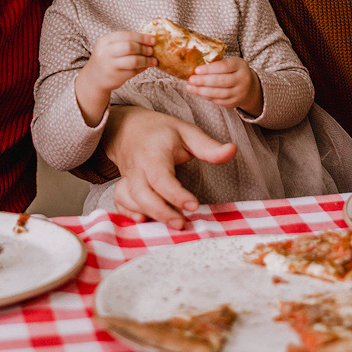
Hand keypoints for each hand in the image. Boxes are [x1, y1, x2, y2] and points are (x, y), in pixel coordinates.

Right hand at [73, 31, 156, 124]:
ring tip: (153, 61)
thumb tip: (149, 40)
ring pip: (133, 60)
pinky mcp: (115, 77)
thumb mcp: (110, 47)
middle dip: (143, 48)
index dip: (142, 37)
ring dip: (146, 60)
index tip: (153, 39)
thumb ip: (125, 42)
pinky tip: (145, 67)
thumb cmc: (106, 59)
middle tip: (151, 50)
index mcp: (105, 41)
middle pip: (130, 46)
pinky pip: (133, 71)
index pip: (127, 35)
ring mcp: (110, 65)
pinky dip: (142, 69)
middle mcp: (105, 52)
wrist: (94, 78)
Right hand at [104, 106, 236, 229]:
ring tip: (171, 224)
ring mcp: (127, 177)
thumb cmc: (161, 132)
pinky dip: (128, 213)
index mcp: (154, 152)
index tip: (194, 205)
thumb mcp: (187, 132)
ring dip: (147, 214)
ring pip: (128, 198)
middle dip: (159, 211)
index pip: (161, 176)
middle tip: (181, 224)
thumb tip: (232, 151)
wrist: (129, 128)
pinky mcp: (122, 186)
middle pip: (141, 192)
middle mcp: (137, 166)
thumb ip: (208, 146)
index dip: (175, 194)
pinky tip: (145, 221)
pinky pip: (120, 202)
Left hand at [187, 57, 261, 116]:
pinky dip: (205, 96)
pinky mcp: (233, 102)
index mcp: (240, 66)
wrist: (250, 87)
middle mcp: (242, 80)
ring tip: (190, 87)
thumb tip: (195, 66)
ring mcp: (238, 93)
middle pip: (221, 81)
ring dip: (201, 90)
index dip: (210, 68)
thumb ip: (217, 64)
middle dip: (203, 80)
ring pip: (218, 93)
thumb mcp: (232, 63)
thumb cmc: (235, 72)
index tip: (197, 70)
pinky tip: (197, 92)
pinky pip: (217, 100)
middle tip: (191, 79)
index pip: (224, 66)